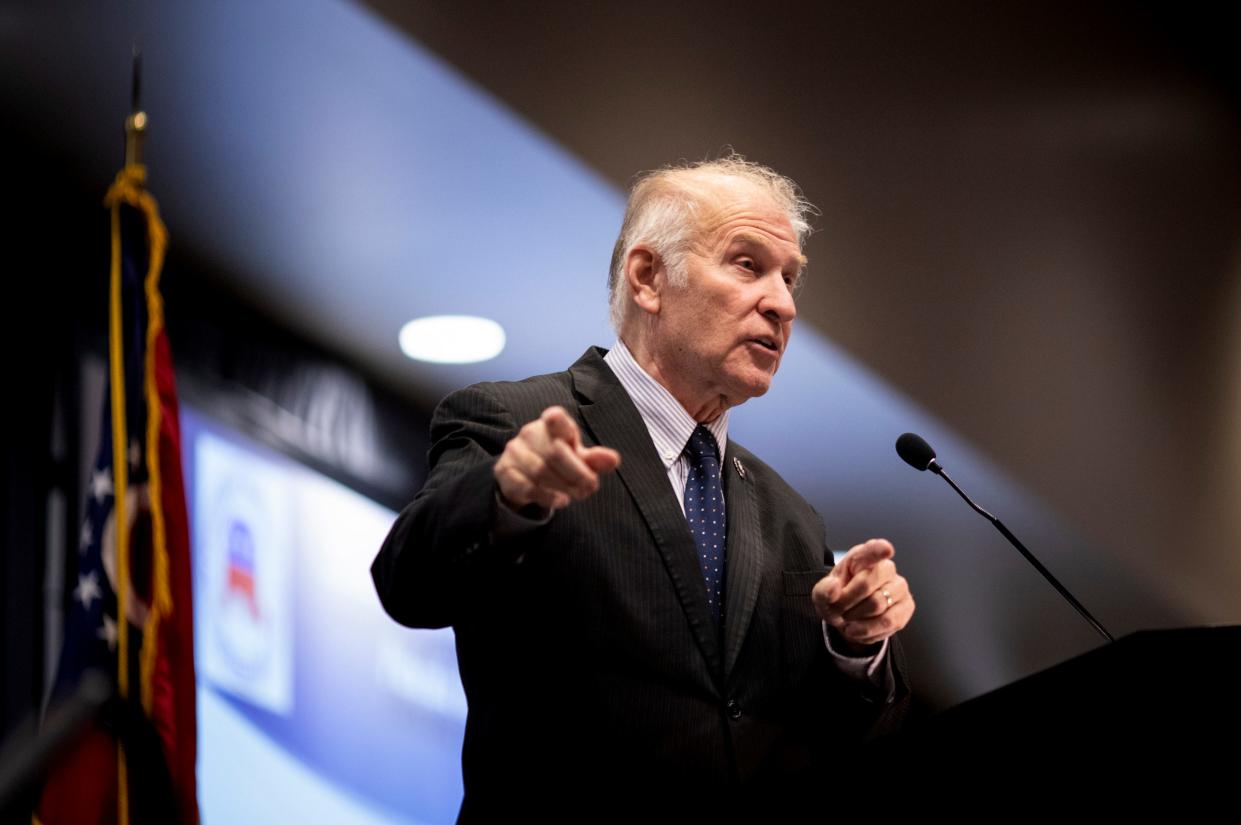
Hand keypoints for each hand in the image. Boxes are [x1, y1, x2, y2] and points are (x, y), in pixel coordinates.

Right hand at [494, 406, 620, 511]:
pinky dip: (548, 496)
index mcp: (552, 424)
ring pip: (541, 471)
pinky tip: (562, 500)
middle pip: (555, 453)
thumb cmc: (558, 462)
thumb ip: (595, 459)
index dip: (562, 426)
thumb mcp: (579, 458)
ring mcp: (515, 451)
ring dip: (564, 486)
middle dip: (577, 473)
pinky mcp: (505, 471)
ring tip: (578, 495)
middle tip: (590, 487)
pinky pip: (527, 486)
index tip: (572, 442)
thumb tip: (614, 460)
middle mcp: (530, 433)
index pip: (556, 418)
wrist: (524, 476)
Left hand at [812, 538, 914, 651]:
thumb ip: (824, 590)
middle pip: (866, 584)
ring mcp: (899, 587)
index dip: (879, 549)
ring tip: (848, 619)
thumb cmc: (838, 599)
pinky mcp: (906, 607)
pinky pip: (888, 621)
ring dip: (856, 617)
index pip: (872, 550)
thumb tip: (833, 588)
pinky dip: (868, 629)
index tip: (886, 549)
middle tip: (837, 610)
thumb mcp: (822, 595)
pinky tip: (859, 629)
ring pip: (877, 605)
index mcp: (862, 557)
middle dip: (846, 602)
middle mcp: (885, 568)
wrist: (849, 619)